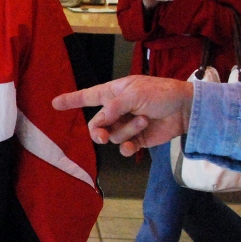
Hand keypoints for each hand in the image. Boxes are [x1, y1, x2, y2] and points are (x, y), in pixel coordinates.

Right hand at [52, 76, 194, 155]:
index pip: (87, 96)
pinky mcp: (138, 139)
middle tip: (102, 136)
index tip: (54, 104)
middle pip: (96, 125)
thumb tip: (99, 123)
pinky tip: (135, 145)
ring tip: (143, 121)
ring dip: (126, 130)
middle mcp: (117, 109)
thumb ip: (113, 108)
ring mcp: (126, 125)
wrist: (186, 109)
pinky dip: (128, 148)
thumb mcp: (134, 94)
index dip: (71, 100)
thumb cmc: (160, 93)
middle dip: (98, 131)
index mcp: (113, 93)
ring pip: (112, 136)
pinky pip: (124, 148)